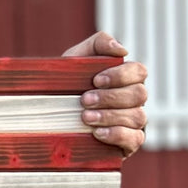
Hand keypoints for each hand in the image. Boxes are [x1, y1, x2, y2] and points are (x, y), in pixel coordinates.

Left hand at [62, 31, 147, 155]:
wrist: (48, 117)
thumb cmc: (66, 84)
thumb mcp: (76, 59)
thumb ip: (98, 44)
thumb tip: (122, 50)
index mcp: (126, 78)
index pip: (139, 71)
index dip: (121, 75)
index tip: (95, 80)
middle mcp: (134, 99)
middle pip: (139, 94)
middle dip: (111, 97)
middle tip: (84, 100)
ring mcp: (134, 122)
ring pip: (137, 116)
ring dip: (110, 116)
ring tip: (85, 117)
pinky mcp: (128, 143)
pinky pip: (135, 139)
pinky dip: (117, 134)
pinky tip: (97, 133)